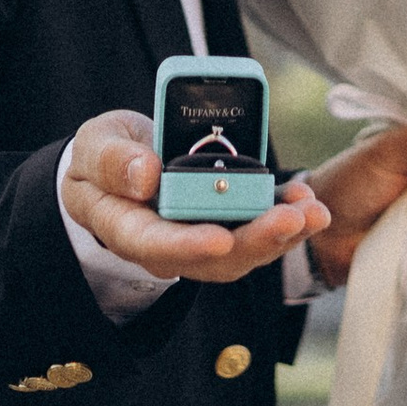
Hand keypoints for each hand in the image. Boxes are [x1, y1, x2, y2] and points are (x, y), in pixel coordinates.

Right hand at [60, 110, 330, 284]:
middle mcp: (169, 244)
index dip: (189, 246)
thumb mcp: (93, 147)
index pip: (156, 246)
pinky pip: (257, 227)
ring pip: (244, 250)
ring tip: (313, 211)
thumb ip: (111, 160)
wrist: (118, 164)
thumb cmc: (101, 160)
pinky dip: (287, 217)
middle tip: (291, 219)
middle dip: (256, 241)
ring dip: (282, 234)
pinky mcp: (225, 222)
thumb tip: (145, 175)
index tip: (220, 240)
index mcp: (128, 229)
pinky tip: (307, 199)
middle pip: (215, 258)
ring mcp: (200, 236)